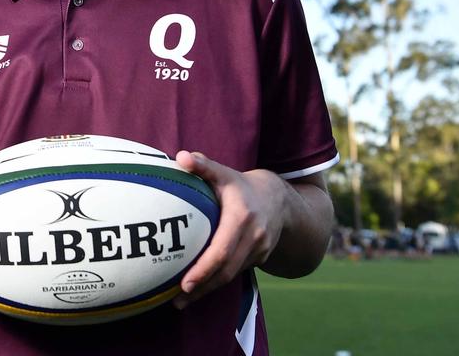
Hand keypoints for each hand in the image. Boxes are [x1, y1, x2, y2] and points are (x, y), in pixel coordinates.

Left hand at [171, 151, 289, 308]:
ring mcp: (260, 250)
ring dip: (208, 290)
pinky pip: (236, 273)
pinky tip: (198, 289)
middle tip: (177, 299)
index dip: (204, 269)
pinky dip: (217, 282)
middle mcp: (254, 237)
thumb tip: (181, 157)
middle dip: (202, 287)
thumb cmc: (242, 185)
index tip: (184, 282)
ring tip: (180, 301)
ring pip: (231, 276)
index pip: (222, 250)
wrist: (281, 199)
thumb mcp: (225, 173)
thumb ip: (203, 166)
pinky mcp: (260, 258)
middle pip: (226, 270)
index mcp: (241, 218)